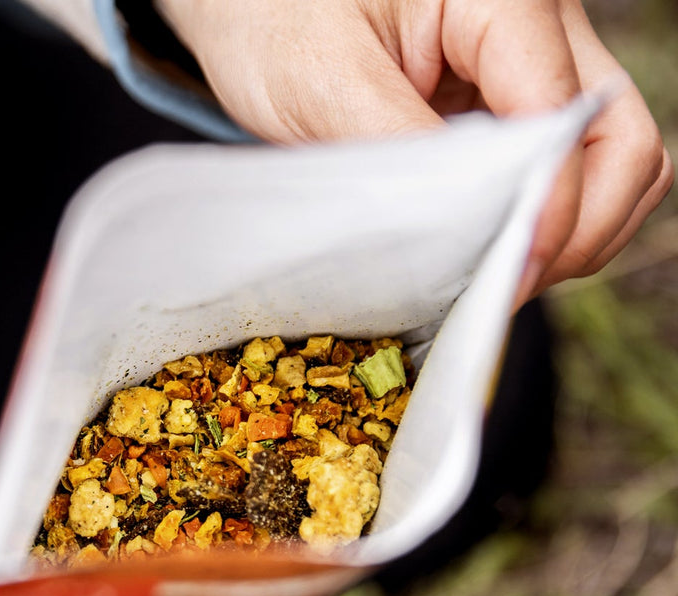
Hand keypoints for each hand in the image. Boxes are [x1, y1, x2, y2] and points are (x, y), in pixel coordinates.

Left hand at [158, 0, 672, 306]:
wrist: (253, 6)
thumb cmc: (276, 19)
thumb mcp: (322, 83)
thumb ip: (398, 153)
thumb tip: (458, 234)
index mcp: (503, 0)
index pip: (563, 118)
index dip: (545, 211)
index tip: (500, 281)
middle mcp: (540, 28)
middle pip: (618, 145)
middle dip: (572, 232)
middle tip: (498, 290)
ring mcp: (535, 67)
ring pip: (610, 162)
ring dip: (568, 233)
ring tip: (491, 277)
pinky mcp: (513, 105)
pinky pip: (566, 171)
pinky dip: (542, 221)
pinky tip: (486, 251)